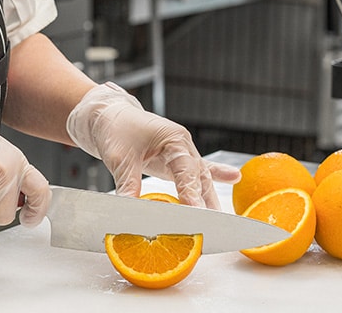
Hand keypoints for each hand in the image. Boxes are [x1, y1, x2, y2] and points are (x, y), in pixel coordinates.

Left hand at [65, 83, 240, 208]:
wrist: (107, 114)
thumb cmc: (114, 127)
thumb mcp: (118, 157)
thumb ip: (127, 184)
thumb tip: (130, 211)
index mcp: (173, 138)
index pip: (187, 169)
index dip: (191, 193)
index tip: (195, 213)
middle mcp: (182, 145)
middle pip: (198, 177)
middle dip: (203, 202)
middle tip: (208, 226)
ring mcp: (181, 152)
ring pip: (200, 178)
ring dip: (208, 199)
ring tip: (218, 222)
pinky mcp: (175, 160)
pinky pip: (199, 170)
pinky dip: (216, 176)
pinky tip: (234, 178)